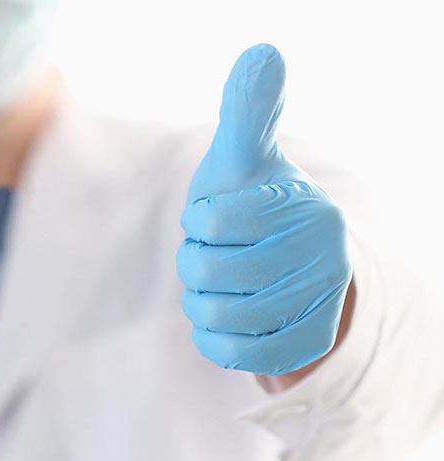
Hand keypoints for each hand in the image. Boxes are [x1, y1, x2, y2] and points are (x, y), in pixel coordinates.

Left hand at [176, 44, 351, 375]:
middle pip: (206, 272)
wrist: (288, 266)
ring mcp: (315, 308)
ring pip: (213, 314)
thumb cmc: (251, 203)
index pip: (207, 220)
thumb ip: (248, 109)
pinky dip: (212, 336)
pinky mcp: (301, 348)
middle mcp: (322, 259)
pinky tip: (226, 316)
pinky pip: (228, 352)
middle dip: (194, 262)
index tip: (216, 217)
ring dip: (200, 299)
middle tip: (215, 254)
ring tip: (222, 284)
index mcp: (305, 208)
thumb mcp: (245, 156)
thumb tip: (263, 52)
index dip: (197, 221)